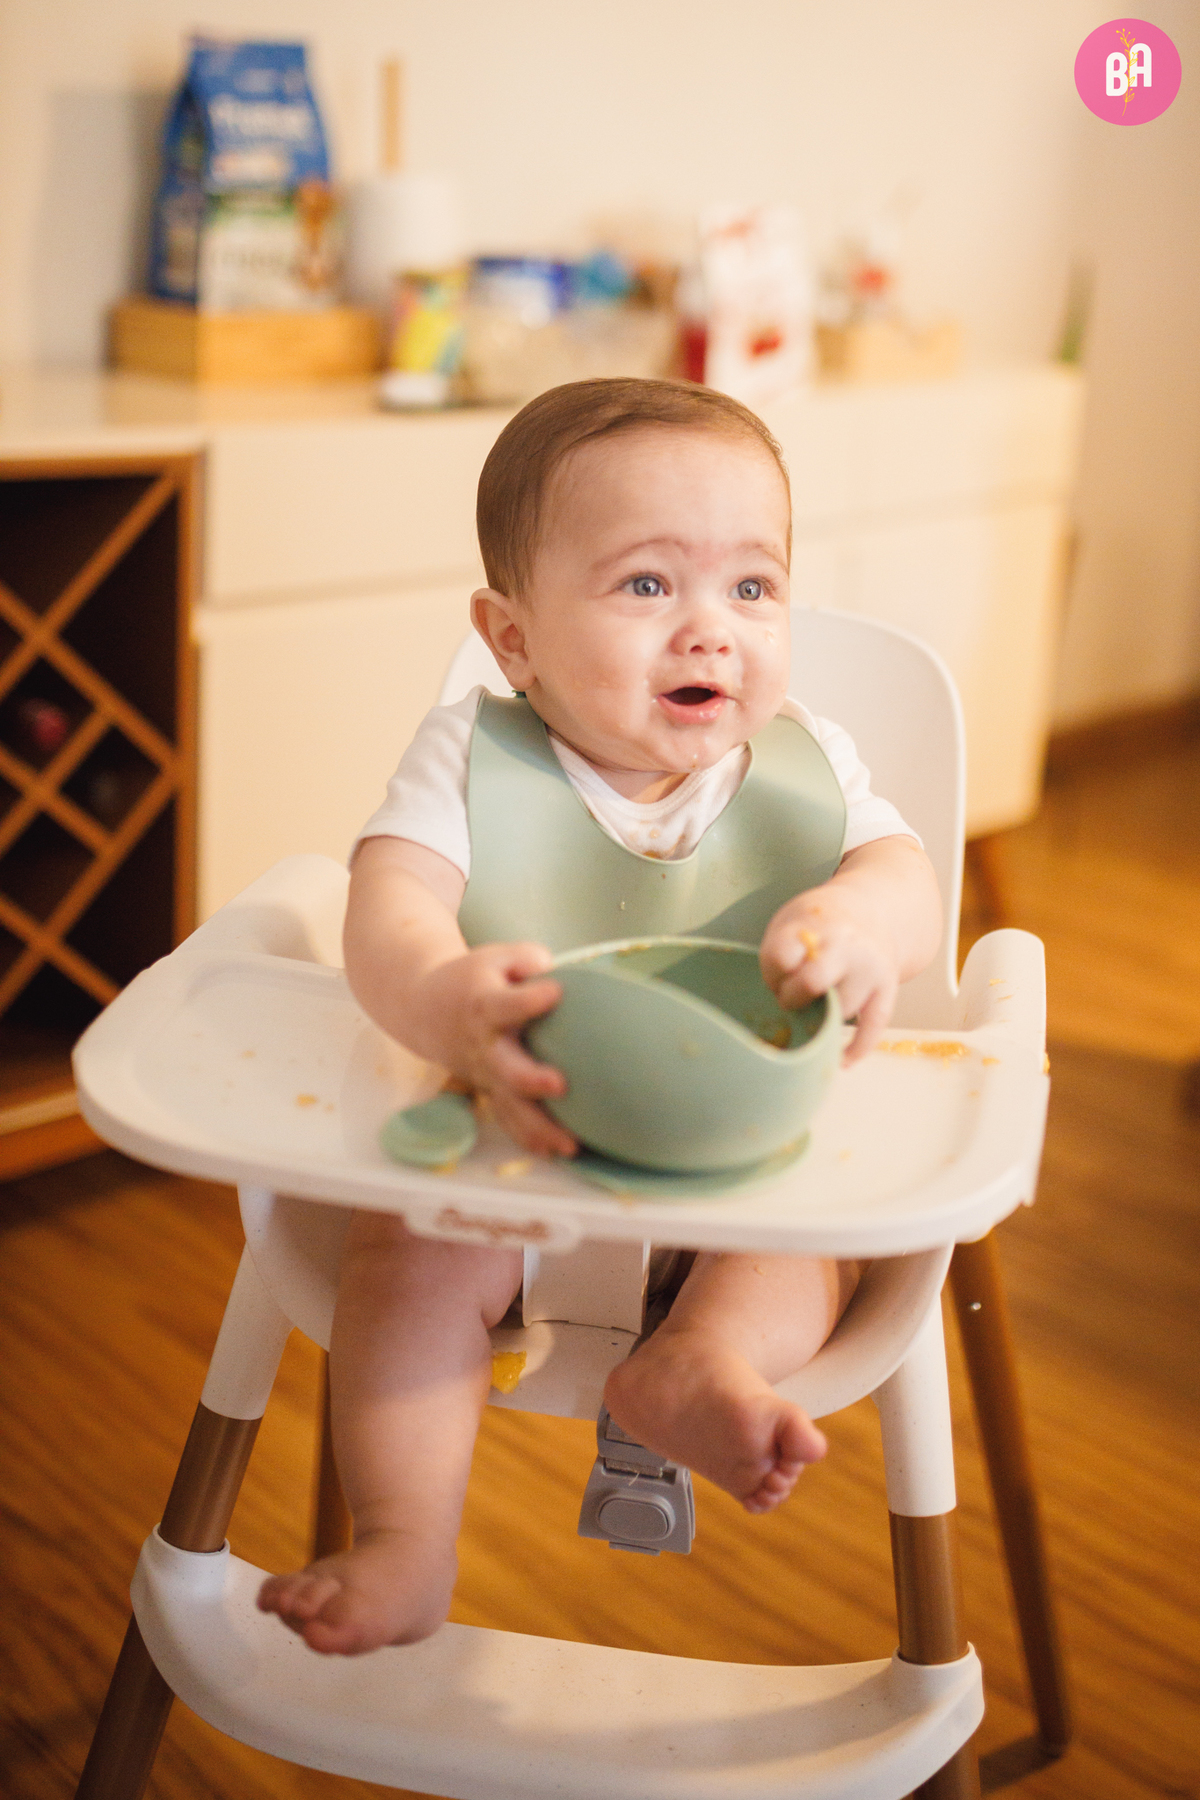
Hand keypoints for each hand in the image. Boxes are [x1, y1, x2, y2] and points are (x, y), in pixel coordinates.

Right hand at [415, 943, 576, 1156]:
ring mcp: (486, 1072)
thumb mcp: (495, 956)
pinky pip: (508, 1118)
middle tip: (560, 1085)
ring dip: (539, 1126)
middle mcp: (484, 1044)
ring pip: (509, 1104)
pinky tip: (555, 1153)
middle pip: (505, 1066)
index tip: (555, 993)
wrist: (424, 1008)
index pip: (506, 1003)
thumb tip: (553, 972)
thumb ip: (527, 958)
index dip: (529, 999)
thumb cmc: (473, 979)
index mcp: (484, 1005)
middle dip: (530, 1078)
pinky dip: (529, 1138)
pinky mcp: (491, 1090)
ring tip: (571, 1144)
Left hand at [760, 887, 898, 1063]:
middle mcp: (846, 945)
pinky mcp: (887, 989)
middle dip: (793, 998)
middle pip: (813, 982)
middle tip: (792, 997)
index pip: (782, 955)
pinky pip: (874, 1027)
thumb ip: (780, 953)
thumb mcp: (793, 921)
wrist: (875, 911)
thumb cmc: (821, 924)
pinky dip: (857, 1049)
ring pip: (840, 1011)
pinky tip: (841, 1060)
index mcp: (816, 923)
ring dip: (820, 1019)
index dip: (773, 973)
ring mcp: (870, 968)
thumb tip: (782, 1001)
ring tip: (817, 1005)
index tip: (778, 975)